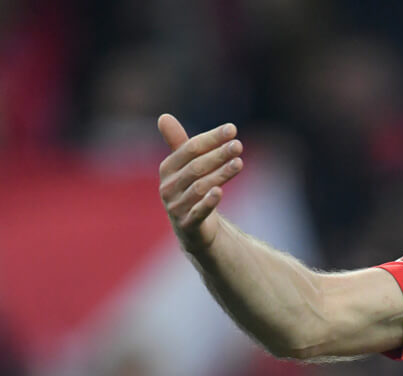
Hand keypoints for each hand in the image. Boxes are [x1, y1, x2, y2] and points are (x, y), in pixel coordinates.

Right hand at [157, 114, 243, 251]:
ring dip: (220, 174)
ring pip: (200, 187)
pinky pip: (198, 212)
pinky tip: (220, 191)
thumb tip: (163, 116)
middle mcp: (168, 187)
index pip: (190, 148)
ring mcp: (176, 207)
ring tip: (239, 163)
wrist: (194, 230)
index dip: (211, 138)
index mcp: (167, 168)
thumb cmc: (192, 192)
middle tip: (238, 145)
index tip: (232, 129)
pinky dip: (208, 201)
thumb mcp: (187, 168)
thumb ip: (182, 145)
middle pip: (196, 167)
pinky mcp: (188, 225)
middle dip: (218, 154)